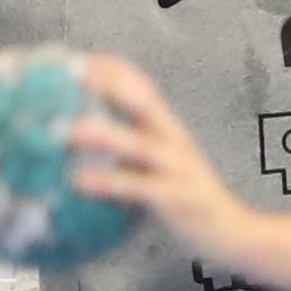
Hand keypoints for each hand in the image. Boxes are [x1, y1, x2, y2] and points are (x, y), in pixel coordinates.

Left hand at [66, 54, 251, 255]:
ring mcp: (177, 168)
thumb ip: (126, 149)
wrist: (231, 232)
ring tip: (60, 130)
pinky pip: (138, 187)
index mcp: (168, 129)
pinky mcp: (175, 198)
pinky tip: (79, 182)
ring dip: (99, 133)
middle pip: (142, 101)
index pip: (141, 86)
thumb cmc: (183, 197)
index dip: (111, 69)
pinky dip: (108, 182)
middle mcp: (174, 140)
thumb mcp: (155, 164)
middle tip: (67, 74)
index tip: (74, 58)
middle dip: (107, 84)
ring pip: (137, 143)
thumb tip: (79, 137)